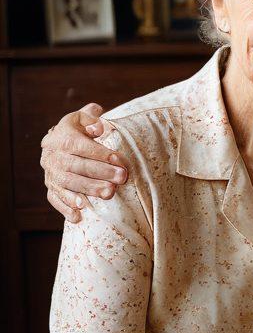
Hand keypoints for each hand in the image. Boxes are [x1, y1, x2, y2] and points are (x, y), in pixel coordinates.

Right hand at [41, 104, 128, 223]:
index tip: (120, 160)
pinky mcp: (50, 187)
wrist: (55, 141)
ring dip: (89, 190)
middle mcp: (53, 157)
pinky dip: (65, 208)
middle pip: (77, 167)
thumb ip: (90, 118)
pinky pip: (55, 199)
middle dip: (101, 173)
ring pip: (68, 184)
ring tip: (109, 194)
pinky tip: (79, 215)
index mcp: (62, 138)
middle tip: (122, 178)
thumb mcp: (82, 118)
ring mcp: (50, 174)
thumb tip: (98, 126)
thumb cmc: (76, 129)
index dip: (101, 154)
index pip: (82, 147)